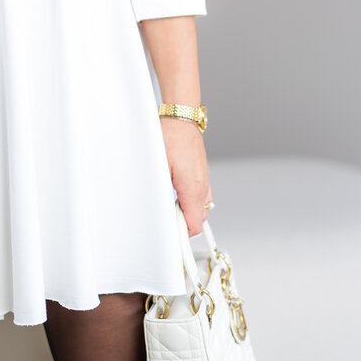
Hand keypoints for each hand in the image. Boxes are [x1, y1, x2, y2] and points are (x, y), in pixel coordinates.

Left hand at [159, 116, 212, 236]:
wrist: (181, 118)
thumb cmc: (170, 136)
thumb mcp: (159, 165)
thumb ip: (160, 190)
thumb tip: (156, 207)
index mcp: (193, 188)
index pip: (195, 225)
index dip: (183, 236)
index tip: (172, 242)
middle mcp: (202, 186)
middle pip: (197, 219)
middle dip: (182, 223)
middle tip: (165, 221)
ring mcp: (204, 180)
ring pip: (199, 208)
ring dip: (185, 211)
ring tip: (168, 206)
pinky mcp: (201, 174)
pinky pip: (198, 196)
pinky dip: (188, 200)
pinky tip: (174, 194)